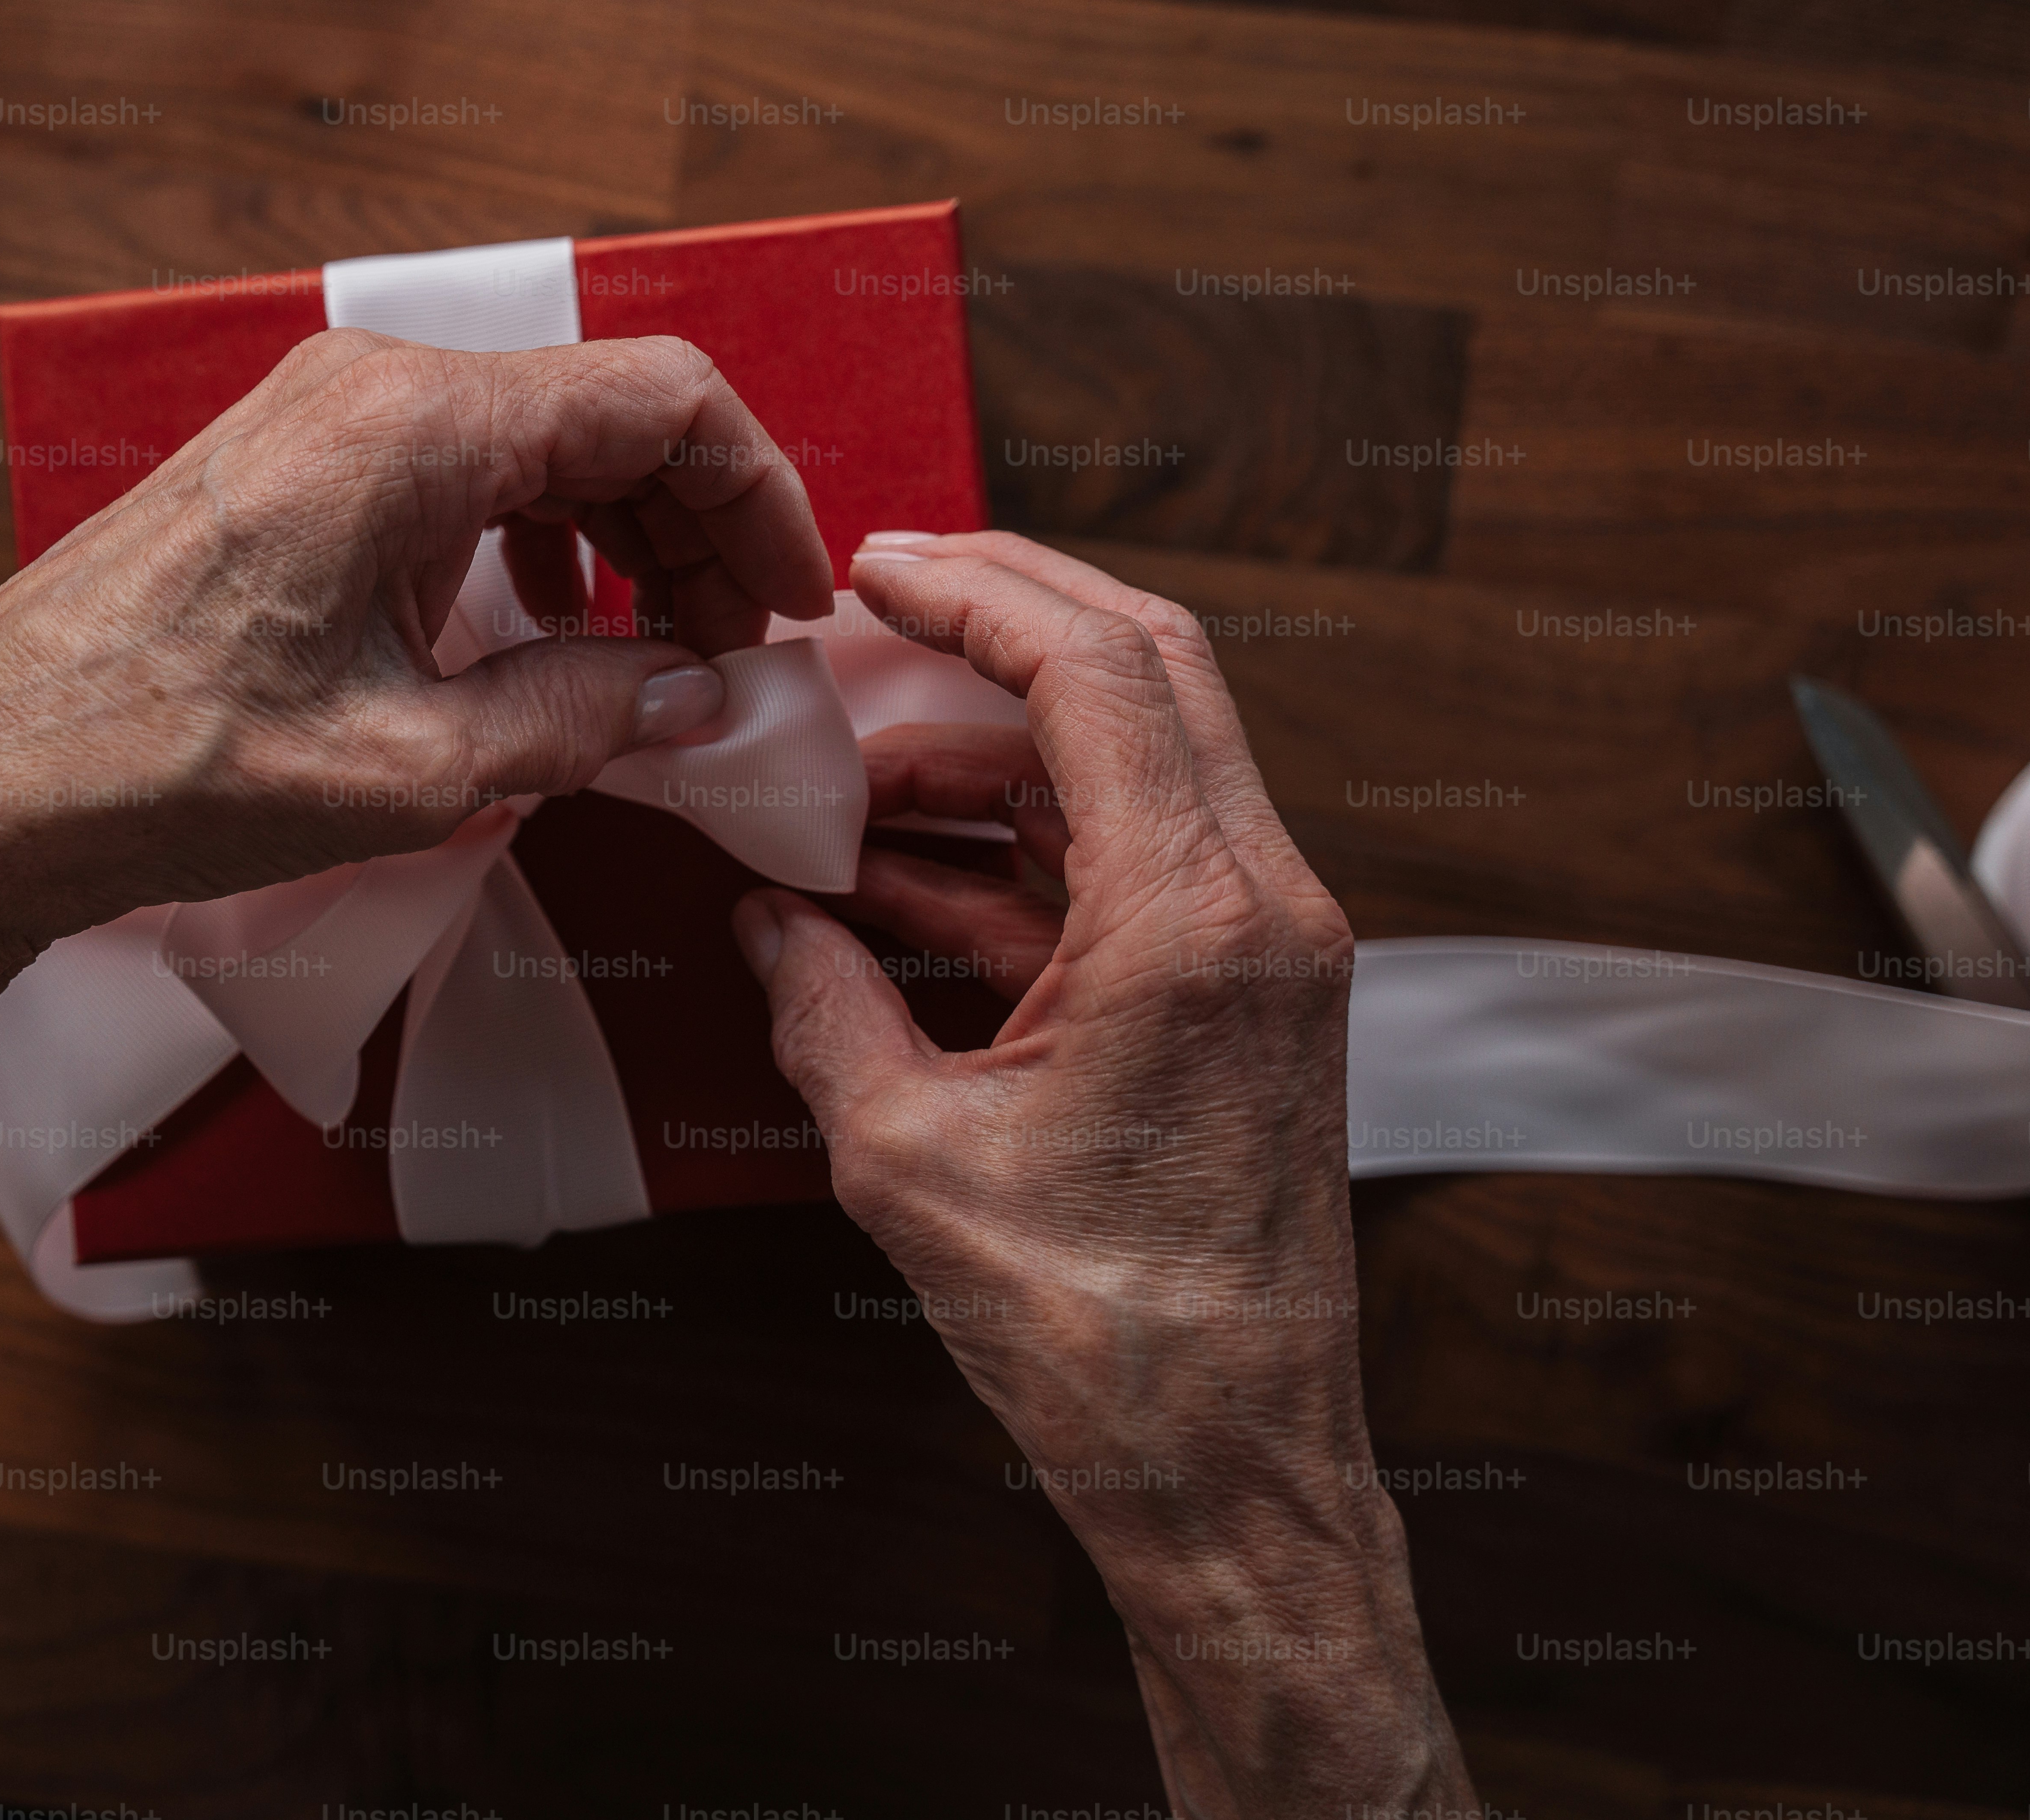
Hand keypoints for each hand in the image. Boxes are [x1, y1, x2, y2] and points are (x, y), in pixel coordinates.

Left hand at [0, 325, 835, 944]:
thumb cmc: (156, 768)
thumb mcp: (408, 769)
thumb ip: (579, 716)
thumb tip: (695, 696)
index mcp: (412, 426)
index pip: (662, 400)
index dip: (758, 496)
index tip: (790, 604)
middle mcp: (370, 389)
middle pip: (607, 415)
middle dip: (696, 530)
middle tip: (732, 659)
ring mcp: (321, 420)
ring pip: (536, 443)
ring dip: (618, 541)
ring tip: (651, 662)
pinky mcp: (289, 468)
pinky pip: (457, 474)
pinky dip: (530, 543)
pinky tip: (540, 638)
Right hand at [734, 531, 1472, 1813]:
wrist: (1229, 1466)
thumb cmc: (1100, 1337)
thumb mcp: (906, 1155)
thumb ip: (823, 1008)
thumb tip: (766, 924)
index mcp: (1195, 922)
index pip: (1098, 671)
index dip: (981, 591)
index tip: (878, 563)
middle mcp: (1258, 908)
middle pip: (1144, 674)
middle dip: (1004, 618)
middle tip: (878, 599)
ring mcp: (1263, 950)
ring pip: (1129, 766)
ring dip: (987, 753)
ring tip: (844, 781)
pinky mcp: (1240, 998)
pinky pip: (1122, 868)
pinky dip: (1013, 853)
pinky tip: (891, 880)